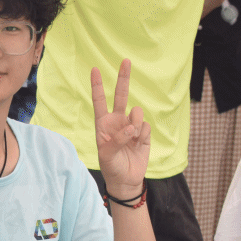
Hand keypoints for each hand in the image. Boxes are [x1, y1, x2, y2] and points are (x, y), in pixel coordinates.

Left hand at [91, 59, 149, 198]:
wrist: (126, 179)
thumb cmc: (111, 167)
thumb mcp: (107, 155)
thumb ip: (117, 140)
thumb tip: (131, 128)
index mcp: (103, 124)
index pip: (100, 101)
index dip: (97, 86)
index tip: (94, 69)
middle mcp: (117, 121)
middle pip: (121, 95)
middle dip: (123, 78)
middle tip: (125, 61)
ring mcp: (131, 126)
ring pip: (137, 112)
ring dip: (136, 123)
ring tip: (132, 137)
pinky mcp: (143, 133)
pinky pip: (145, 126)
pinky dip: (142, 135)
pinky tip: (138, 144)